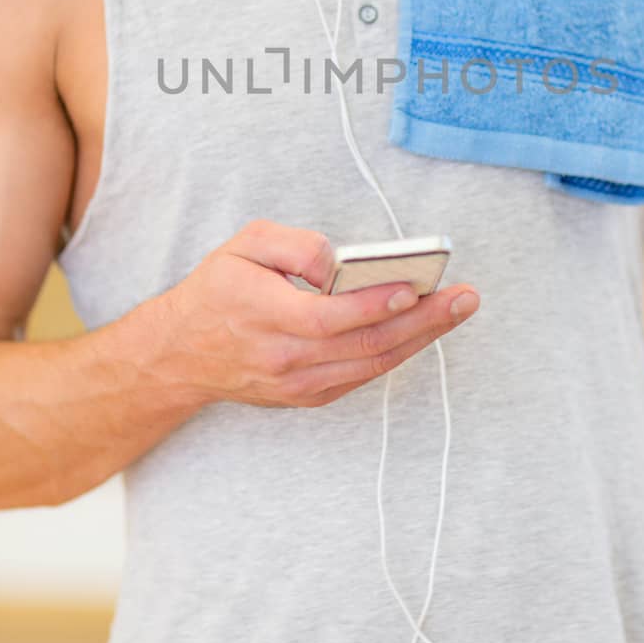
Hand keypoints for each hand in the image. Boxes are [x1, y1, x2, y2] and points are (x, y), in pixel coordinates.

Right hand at [161, 217, 479, 409]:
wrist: (180, 355)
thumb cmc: (216, 292)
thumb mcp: (244, 246)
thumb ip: (296, 247)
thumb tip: (340, 264)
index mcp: (265, 316)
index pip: (329, 317)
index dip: (374, 305)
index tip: (412, 288)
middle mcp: (285, 358)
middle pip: (365, 344)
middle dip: (422, 321)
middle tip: (463, 298)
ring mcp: (298, 384)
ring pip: (372, 364)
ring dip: (420, 338)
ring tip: (456, 310)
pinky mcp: (308, 396)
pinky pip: (362, 375)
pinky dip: (395, 352)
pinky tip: (421, 330)